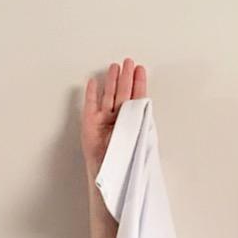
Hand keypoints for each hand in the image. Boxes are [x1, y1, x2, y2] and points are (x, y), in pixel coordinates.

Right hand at [81, 58, 147, 176]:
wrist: (109, 176)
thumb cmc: (125, 163)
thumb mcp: (140, 140)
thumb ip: (143, 122)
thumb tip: (147, 104)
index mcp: (132, 124)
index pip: (137, 99)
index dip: (139, 84)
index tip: (141, 70)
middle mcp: (118, 120)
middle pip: (123, 94)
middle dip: (126, 77)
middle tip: (129, 62)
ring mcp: (103, 121)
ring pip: (108, 95)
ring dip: (111, 81)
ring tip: (115, 67)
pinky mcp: (89, 124)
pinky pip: (90, 104)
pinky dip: (91, 93)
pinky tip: (94, 82)